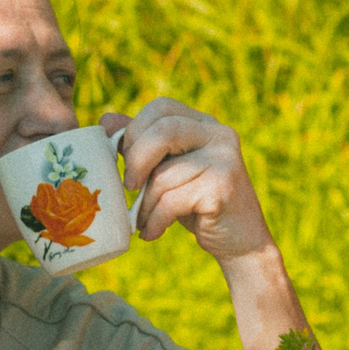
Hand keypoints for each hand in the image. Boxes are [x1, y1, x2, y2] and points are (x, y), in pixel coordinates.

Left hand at [103, 100, 273, 264]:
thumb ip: (142, 144)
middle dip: (136, 159)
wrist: (241, 242)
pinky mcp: (223, 187)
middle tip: (129, 186)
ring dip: (144, 203)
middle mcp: (219, 134)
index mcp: (205, 124)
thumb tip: (107, 119)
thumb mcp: (168, 170)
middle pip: (163, 129)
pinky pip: (172, 200)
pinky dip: (154, 220)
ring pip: (164, 173)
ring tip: (142, 220)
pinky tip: (151, 232)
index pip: (161, 107)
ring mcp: (225, 159)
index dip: (135, 131)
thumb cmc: (198, 205)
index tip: (126, 161)